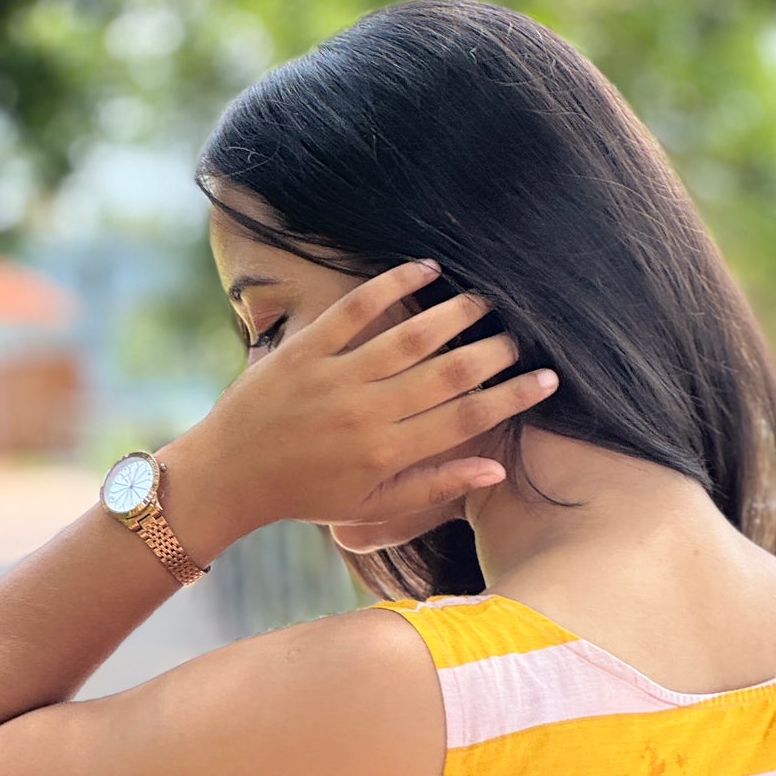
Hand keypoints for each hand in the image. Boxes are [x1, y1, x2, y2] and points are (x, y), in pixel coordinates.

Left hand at [163, 258, 556, 545]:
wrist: (228, 476)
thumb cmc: (304, 496)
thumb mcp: (370, 507)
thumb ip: (433, 487)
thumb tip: (494, 469)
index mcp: (387, 454)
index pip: (467, 420)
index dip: (513, 397)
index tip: (547, 380)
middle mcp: (367, 414)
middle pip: (449, 374)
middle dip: (494, 352)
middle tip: (521, 335)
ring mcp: (336, 377)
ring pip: (411, 337)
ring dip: (455, 314)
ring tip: (486, 300)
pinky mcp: (305, 349)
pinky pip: (356, 309)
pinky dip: (392, 285)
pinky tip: (425, 269)